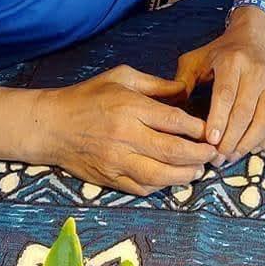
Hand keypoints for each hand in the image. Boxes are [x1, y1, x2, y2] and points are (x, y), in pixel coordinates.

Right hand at [34, 65, 217, 195]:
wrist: (51, 126)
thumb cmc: (88, 96)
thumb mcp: (122, 76)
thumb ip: (155, 85)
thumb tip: (185, 92)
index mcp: (130, 108)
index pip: (173, 121)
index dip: (197, 128)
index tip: (209, 130)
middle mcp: (125, 136)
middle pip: (172, 151)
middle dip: (199, 155)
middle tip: (213, 154)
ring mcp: (116, 161)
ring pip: (160, 175)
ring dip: (185, 175)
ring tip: (198, 170)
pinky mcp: (109, 179)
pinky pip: (142, 189)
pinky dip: (162, 186)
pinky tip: (172, 178)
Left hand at [175, 9, 264, 163]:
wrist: (253, 42)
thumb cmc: (220, 54)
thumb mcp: (196, 60)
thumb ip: (183, 82)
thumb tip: (173, 111)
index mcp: (233, 61)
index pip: (226, 94)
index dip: (219, 119)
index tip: (211, 141)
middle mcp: (256, 72)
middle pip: (245, 112)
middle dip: (231, 139)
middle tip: (217, 157)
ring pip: (264, 121)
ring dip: (247, 144)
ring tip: (231, 157)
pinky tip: (249, 149)